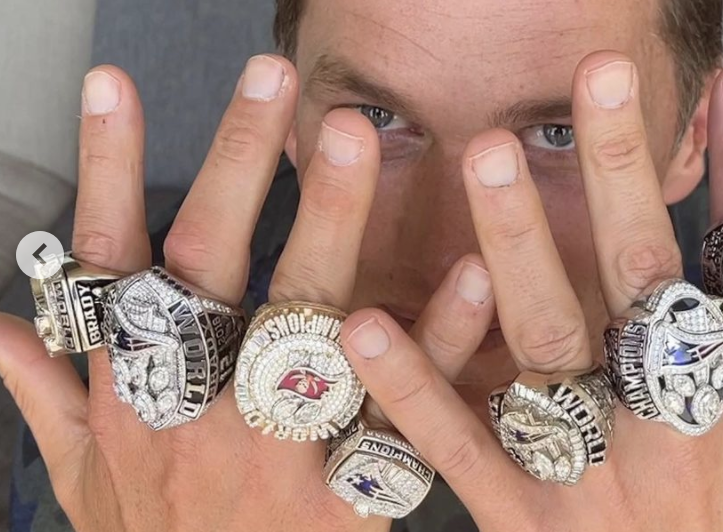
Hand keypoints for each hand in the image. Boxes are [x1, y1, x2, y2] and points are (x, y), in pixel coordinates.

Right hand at [0, 55, 495, 531]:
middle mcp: (191, 407)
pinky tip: (469, 273)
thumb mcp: (79, 479)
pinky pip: (400, 401)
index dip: (106, 169)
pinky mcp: (345, 490)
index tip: (114, 86)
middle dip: (235, 163)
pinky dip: (437, 338)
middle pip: (211, 265)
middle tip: (272, 79)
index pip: (106, 262)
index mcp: (125, 393)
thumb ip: (44, 396)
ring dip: (334, 223)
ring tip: (361, 138)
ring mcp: (270, 446)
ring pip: (303, 317)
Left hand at [335, 53, 722, 530]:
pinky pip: (462, 444)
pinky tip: (363, 324)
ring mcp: (596, 468)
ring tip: (490, 156)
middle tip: (597, 81)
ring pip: (551, 340)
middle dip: (623, 174)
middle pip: (646, 278)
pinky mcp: (526, 518)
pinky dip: (413, 386)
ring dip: (517, 244)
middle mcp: (674, 422)